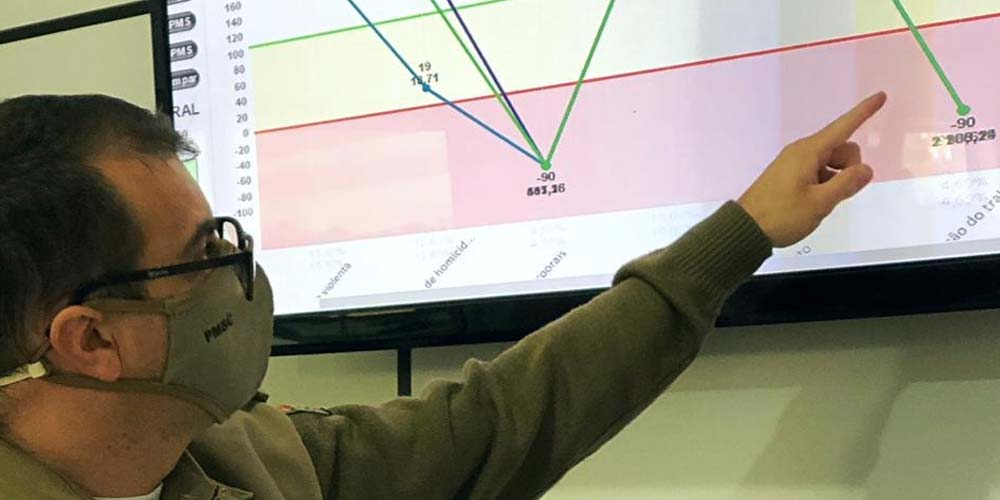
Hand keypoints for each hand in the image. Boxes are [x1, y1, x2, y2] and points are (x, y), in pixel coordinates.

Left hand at [738, 92, 886, 247]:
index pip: (844, 126)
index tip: (881, 96)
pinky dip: (825, 184)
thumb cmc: (781, 216)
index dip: (864, 112)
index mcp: (809, 152)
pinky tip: (815, 203)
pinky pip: (818, 172)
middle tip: (837, 195)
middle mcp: (802, 152)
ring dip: (837, 179)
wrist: (746, 229)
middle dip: (850, 168)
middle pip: (841, 149)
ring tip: (820, 203)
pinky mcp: (789, 175)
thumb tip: (866, 169)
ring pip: (831, 163)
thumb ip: (847, 184)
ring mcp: (794, 163)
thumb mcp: (820, 203)